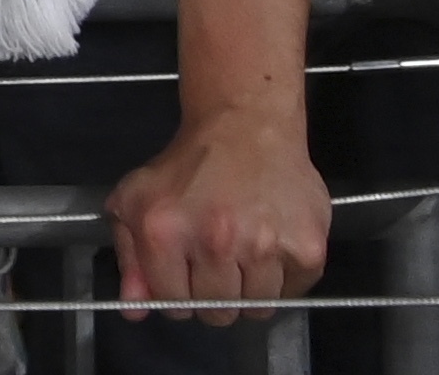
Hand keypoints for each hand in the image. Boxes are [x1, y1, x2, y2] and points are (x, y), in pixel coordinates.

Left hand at [106, 104, 327, 309]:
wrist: (245, 125)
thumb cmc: (187, 166)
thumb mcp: (137, 201)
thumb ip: (131, 260)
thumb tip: (134, 312)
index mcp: (165, 232)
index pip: (173, 304)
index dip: (178, 294)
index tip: (185, 275)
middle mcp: (216, 241)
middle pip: (217, 312)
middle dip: (214, 295)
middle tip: (217, 263)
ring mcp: (265, 246)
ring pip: (257, 309)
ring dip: (250, 290)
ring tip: (245, 253)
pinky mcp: (307, 247)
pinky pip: (292, 293)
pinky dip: (282, 280)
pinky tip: (271, 247)